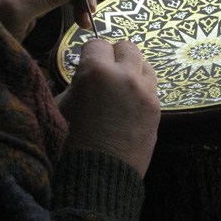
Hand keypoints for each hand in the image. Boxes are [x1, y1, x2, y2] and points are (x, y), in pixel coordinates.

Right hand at [57, 39, 160, 177]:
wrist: (98, 177)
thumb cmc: (70, 142)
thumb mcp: (62, 105)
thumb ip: (78, 82)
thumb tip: (87, 73)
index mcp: (96, 72)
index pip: (98, 43)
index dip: (91, 53)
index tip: (87, 63)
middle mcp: (126, 76)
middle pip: (128, 47)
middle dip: (115, 55)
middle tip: (106, 71)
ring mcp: (146, 92)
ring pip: (145, 64)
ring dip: (133, 70)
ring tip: (122, 86)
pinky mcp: (158, 108)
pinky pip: (152, 87)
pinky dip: (142, 89)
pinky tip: (130, 103)